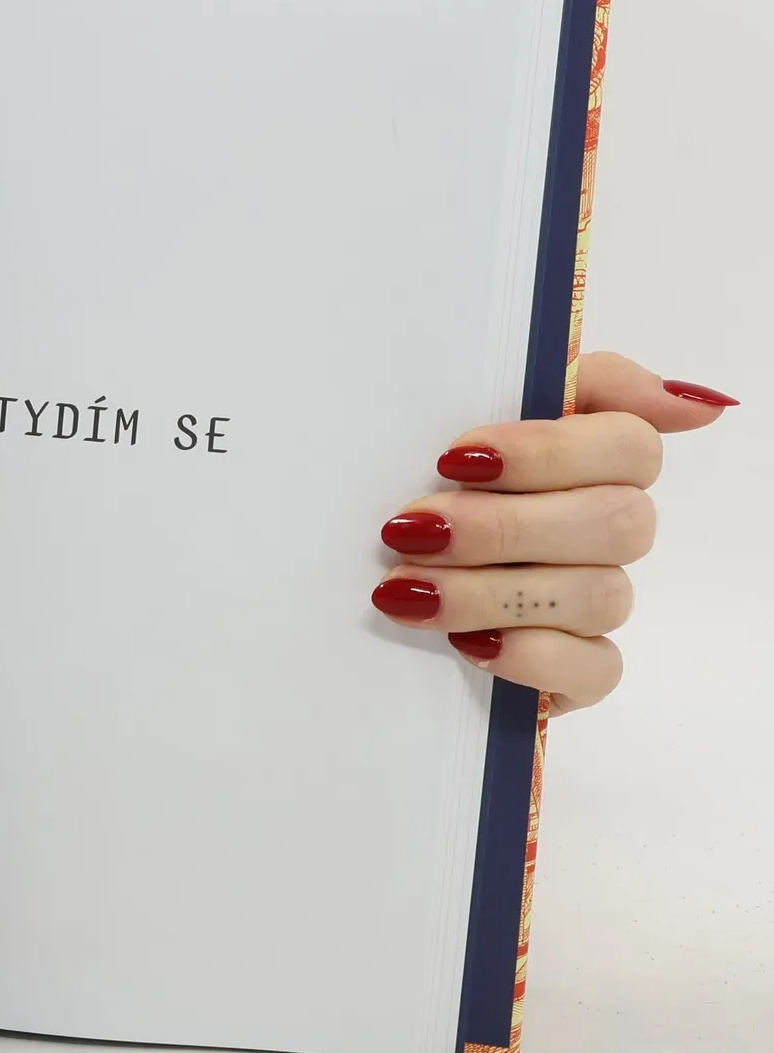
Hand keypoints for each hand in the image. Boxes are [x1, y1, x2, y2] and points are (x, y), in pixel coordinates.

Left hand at [371, 352, 737, 714]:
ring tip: (403, 588)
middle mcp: (607, 528)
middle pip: (616, 523)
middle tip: (411, 530)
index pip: (630, 445)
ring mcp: (597, 600)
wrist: (359, 572)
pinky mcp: (579, 667)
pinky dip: (532, 656)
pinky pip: (598, 668)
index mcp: (593, 458)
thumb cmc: (420, 482)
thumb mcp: (460, 411)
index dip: (545, 453)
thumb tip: (694, 404)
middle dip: (500, 528)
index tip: (453, 459)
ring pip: (601, 596)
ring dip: (490, 592)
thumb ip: (569, 384)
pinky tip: (467, 642)